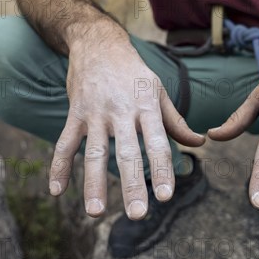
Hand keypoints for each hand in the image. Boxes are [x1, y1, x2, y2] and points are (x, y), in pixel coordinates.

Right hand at [48, 29, 204, 217]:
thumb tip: (200, 144)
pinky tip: (57, 191)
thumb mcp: (160, 92)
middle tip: (137, 214)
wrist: (98, 44)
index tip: (167, 196)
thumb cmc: (135, 73)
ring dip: (93, 184)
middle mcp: (122, 111)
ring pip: (93, 152)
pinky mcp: (74, 113)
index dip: (163, 169)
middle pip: (127, 153)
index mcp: (147, 107)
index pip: (158, 143)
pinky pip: (64, 143)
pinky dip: (58, 166)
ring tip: (96, 213)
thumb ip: (177, 122)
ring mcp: (95, 113)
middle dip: (132, 184)